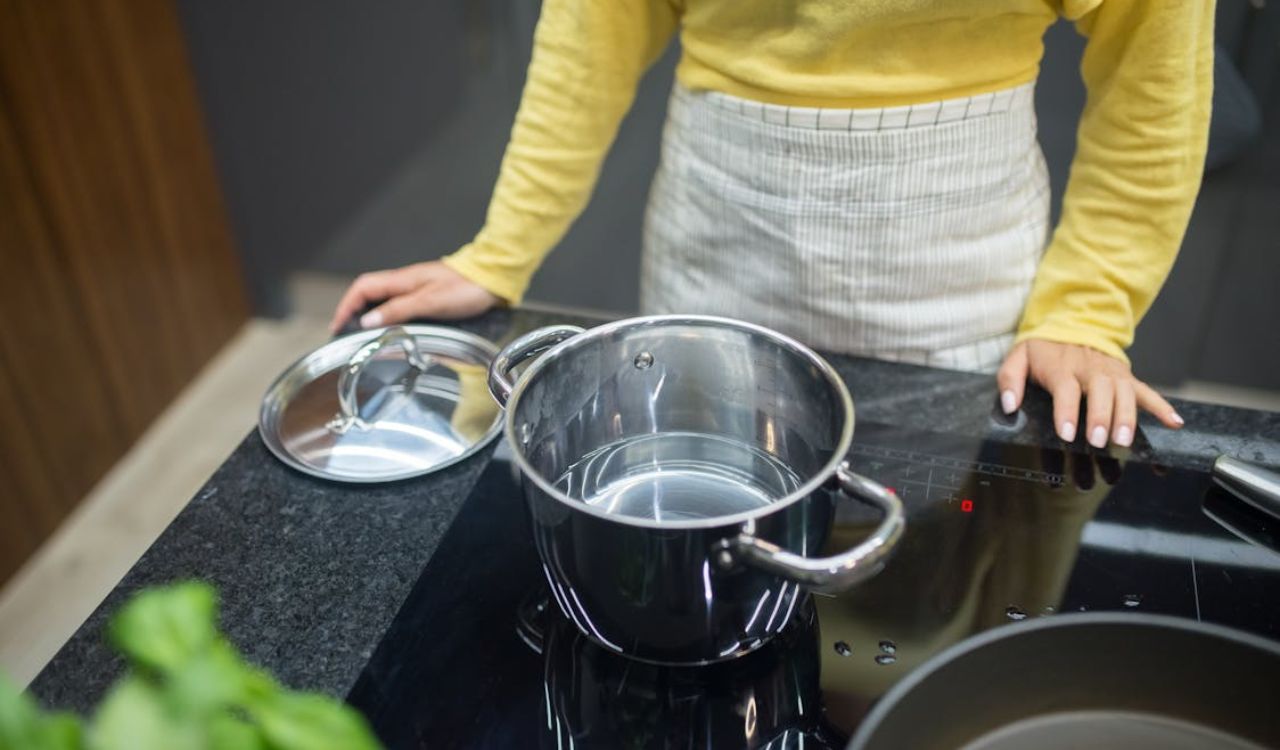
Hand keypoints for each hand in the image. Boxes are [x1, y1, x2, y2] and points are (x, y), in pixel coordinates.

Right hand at [328, 261, 500, 332]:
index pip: (362, 288)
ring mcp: (416, 289)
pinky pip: (399, 306)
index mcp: (402, 280)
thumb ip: (399, 310)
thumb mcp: (430, 301)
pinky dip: (389, 317)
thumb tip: (368, 321)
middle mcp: (405, 283)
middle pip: (369, 294)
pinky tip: (392, 330)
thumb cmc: (466, 288)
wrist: (492, 280)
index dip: (346, 306)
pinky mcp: (427, 297)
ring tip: (364, 336)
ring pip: (383, 301)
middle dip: (353, 312)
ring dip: (370, 316)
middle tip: (346, 334)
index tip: (338, 325)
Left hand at [996, 339, 1183, 447]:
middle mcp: (1090, 370)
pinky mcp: (1127, 378)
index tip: (1067, 434)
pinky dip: (1162, 406)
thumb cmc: (1043, 349)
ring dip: (1127, 416)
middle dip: (1101, 416)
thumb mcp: (1018, 358)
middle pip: (1100, 391)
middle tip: (1100, 441)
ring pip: (1125, 393)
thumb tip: (1008, 405)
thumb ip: (1009, 380)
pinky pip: (1147, 391)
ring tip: (1125, 440)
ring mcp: (1112, 374)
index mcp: (1062, 368)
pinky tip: (1175, 423)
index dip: (1066, 412)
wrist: (1072, 323)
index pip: (1065, 390)